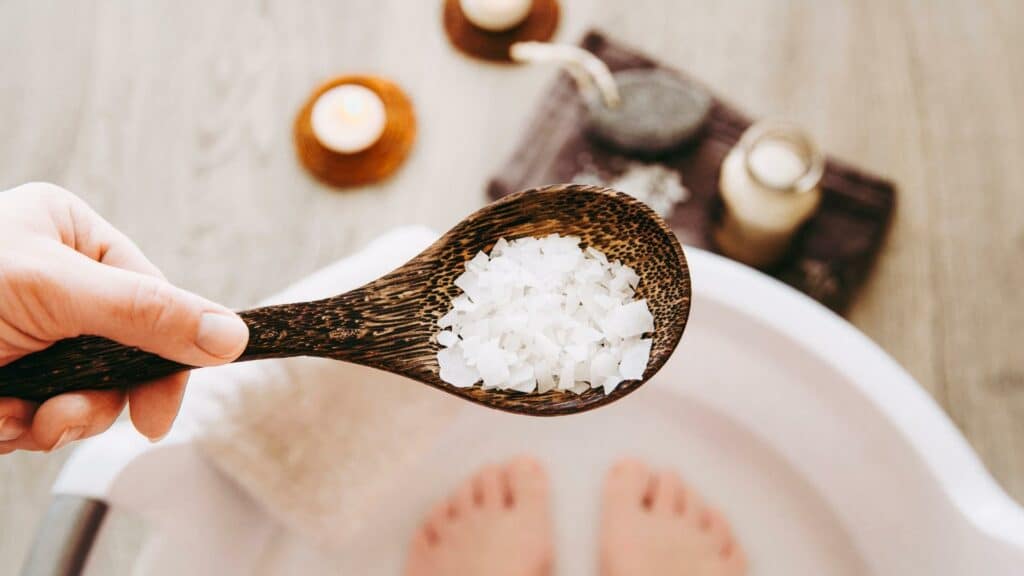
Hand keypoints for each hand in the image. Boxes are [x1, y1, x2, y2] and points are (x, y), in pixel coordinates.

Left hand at [0, 183, 248, 452]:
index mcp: (70, 235)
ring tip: (17, 417)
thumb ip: (146, 313)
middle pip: (124, 351)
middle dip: (95, 395)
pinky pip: (44, 414)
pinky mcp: (8, 377)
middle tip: (67, 417)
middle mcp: (56, 281)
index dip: (164, 354)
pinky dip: (20, 429)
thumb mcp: (51, 290)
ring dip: (58, 419)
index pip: (153, 295)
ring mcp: (32, 332)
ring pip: (87, 391)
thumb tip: (231, 333)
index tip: (159, 411)